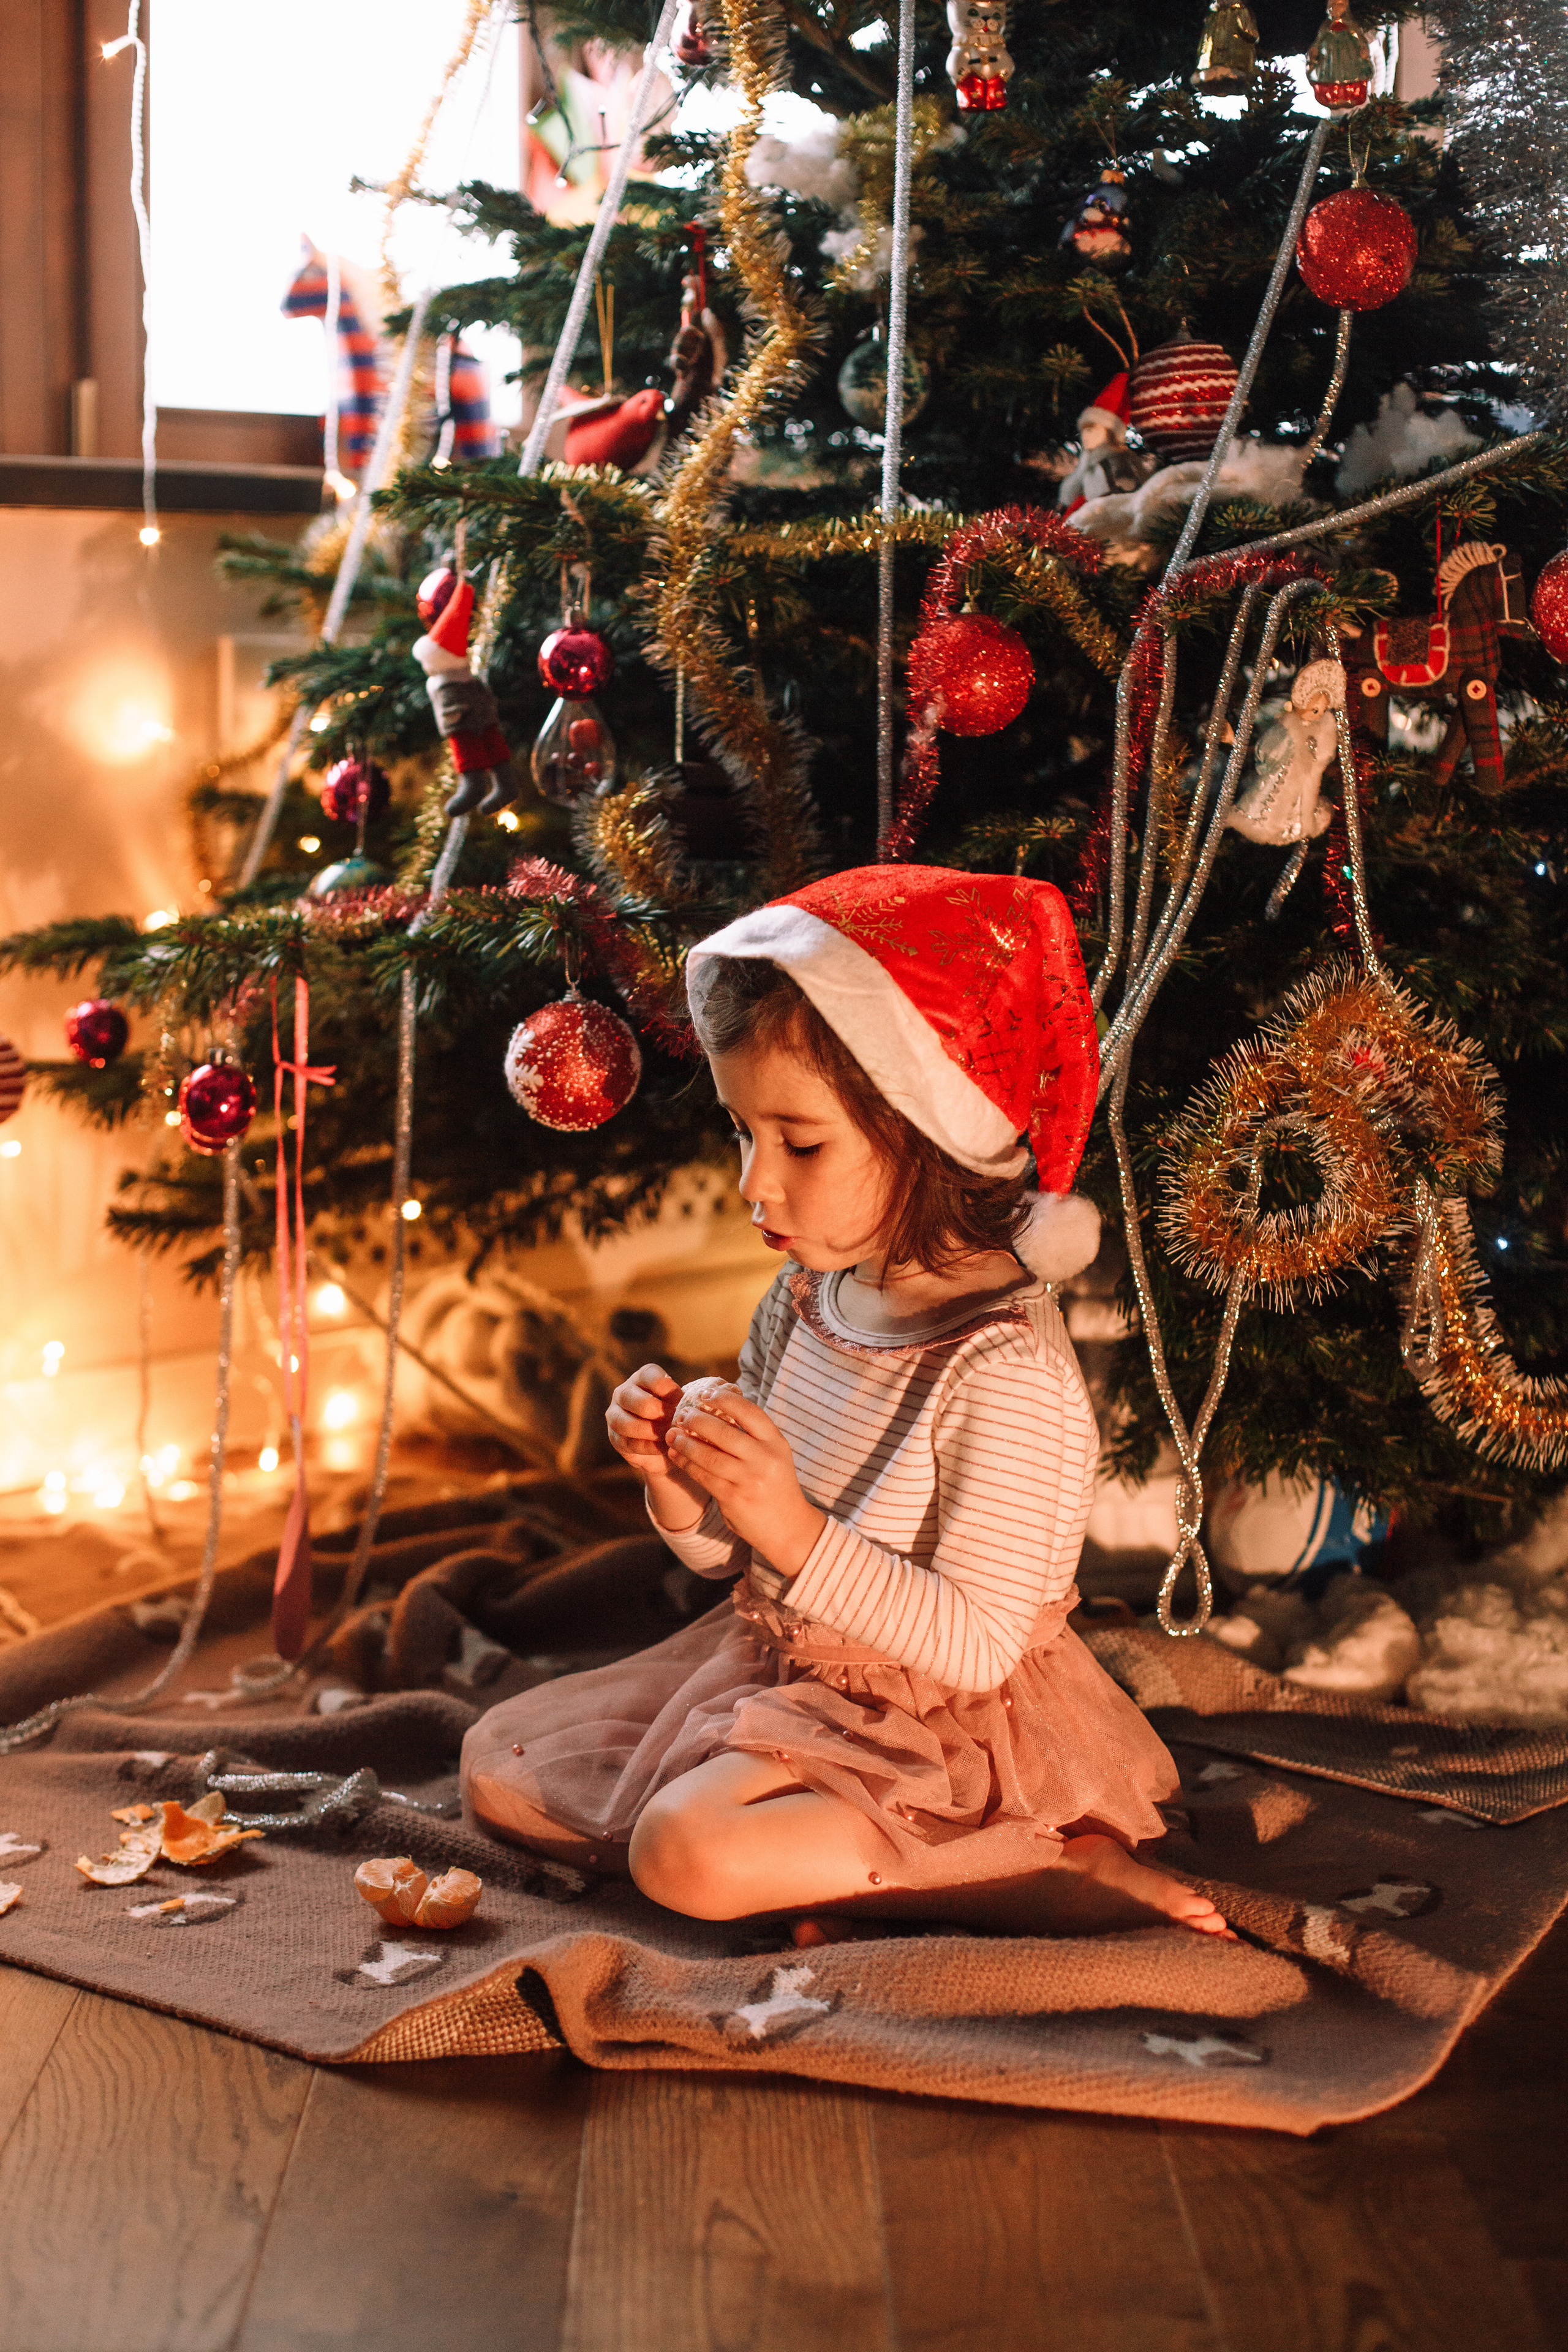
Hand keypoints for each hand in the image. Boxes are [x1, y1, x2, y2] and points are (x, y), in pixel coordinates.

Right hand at [605, 1363, 708, 1528]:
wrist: (675, 1447)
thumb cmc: (689, 1419)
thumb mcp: (699, 1404)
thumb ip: (710, 1393)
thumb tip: (726, 1389)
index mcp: (645, 1378)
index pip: (647, 1374)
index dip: (661, 1385)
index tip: (678, 1396)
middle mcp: (625, 1393)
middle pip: (630, 1397)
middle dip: (651, 1409)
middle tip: (669, 1419)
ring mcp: (617, 1416)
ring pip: (624, 1422)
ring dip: (647, 1430)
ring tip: (668, 1436)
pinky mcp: (616, 1439)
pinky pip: (627, 1443)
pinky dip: (646, 1447)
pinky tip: (663, 1449)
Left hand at [667, 1393, 824, 1575]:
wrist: (787, 1527)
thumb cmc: (774, 1484)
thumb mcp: (774, 1455)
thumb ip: (753, 1436)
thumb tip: (718, 1408)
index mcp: (776, 1443)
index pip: (750, 1412)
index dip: (725, 1400)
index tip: (705, 1394)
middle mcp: (765, 1459)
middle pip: (724, 1432)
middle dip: (698, 1420)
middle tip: (681, 1414)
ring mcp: (749, 1480)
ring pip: (709, 1455)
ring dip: (686, 1443)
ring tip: (672, 1434)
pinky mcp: (732, 1498)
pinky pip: (703, 1476)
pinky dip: (686, 1463)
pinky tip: (676, 1454)